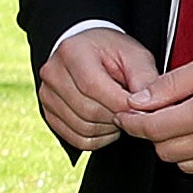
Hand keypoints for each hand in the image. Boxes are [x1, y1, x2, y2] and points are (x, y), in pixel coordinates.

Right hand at [37, 25, 158, 153]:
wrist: (89, 52)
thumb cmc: (114, 54)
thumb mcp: (135, 56)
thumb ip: (145, 79)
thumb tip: (146, 109)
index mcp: (72, 52)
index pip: (92, 86)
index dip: (121, 104)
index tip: (142, 109)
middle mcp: (52, 73)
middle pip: (87, 111)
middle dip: (117, 117)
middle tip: (133, 112)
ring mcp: (46, 96)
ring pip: (83, 128)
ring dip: (109, 129)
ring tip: (121, 115)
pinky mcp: (48, 114)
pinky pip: (76, 139)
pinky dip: (98, 139)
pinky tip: (108, 125)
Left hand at [118, 44, 192, 180]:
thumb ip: (173, 83)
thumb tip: (141, 99)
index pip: (154, 129)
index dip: (133, 122)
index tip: (127, 115)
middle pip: (166, 151)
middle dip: (155, 134)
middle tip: (158, 116)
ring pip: (186, 165)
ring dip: (177, 148)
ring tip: (185, 125)